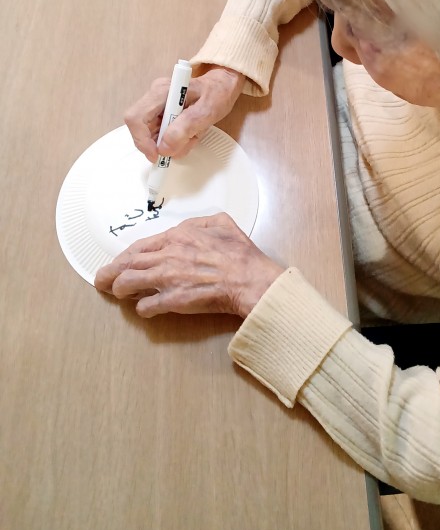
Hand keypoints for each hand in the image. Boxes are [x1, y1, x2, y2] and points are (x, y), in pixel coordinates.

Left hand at [95, 213, 283, 318]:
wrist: (249, 279)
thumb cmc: (239, 254)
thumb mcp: (222, 223)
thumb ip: (202, 221)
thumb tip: (192, 226)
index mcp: (177, 236)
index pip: (140, 246)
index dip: (125, 255)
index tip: (119, 261)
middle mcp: (167, 256)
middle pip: (127, 263)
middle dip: (110, 272)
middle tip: (101, 279)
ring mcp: (167, 279)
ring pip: (128, 283)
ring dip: (119, 288)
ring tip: (115, 293)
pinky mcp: (172, 301)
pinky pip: (146, 305)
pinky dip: (142, 308)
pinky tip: (143, 308)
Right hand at [125, 65, 244, 161]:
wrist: (222, 86)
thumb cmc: (217, 93)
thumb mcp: (207, 111)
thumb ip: (185, 128)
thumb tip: (164, 147)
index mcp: (162, 91)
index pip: (136, 118)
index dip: (142, 140)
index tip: (156, 155)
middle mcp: (154, 97)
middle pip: (141, 128)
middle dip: (160, 144)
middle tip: (183, 145)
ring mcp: (156, 105)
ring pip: (151, 135)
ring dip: (170, 144)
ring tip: (192, 137)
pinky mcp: (161, 113)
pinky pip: (160, 134)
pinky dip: (174, 141)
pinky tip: (189, 134)